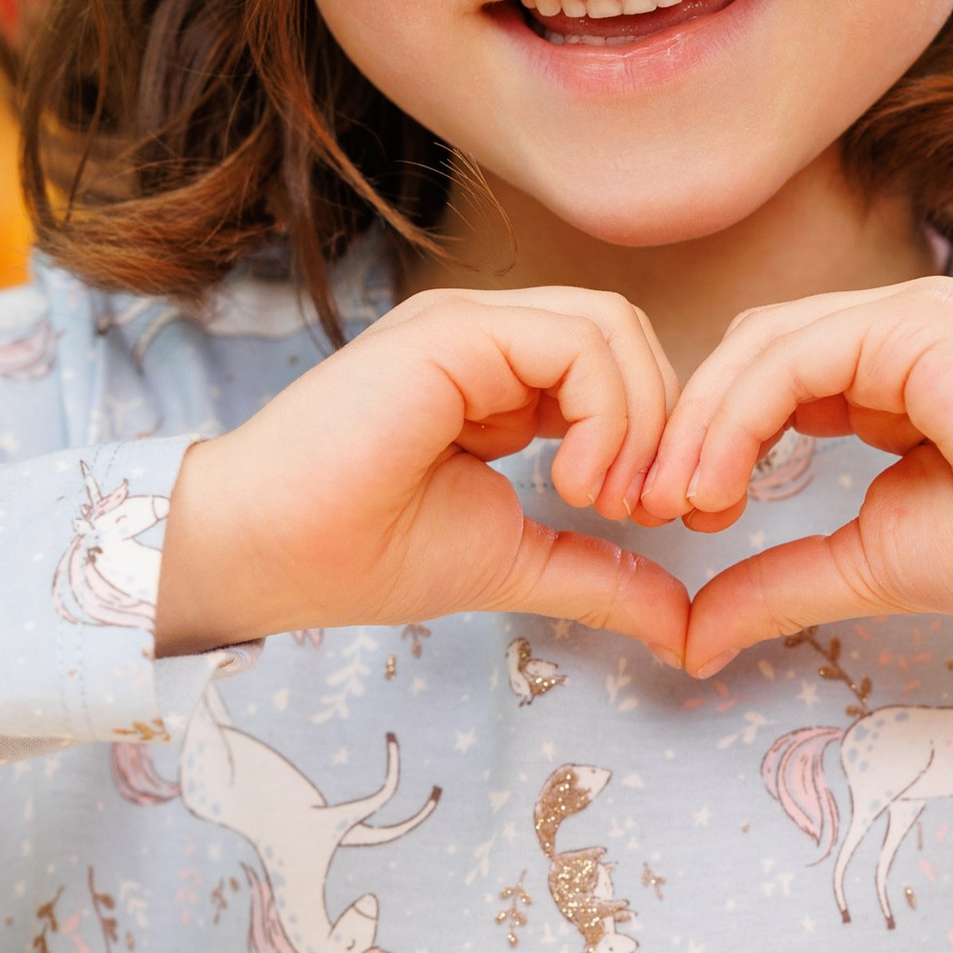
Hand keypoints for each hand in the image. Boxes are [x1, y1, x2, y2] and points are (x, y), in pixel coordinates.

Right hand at [153, 287, 690, 662]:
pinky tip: (576, 482)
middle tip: (647, 514)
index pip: (622, 369)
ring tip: (604, 500)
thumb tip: (684, 625)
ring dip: (641, 421)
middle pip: (631, 338)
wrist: (268, 555)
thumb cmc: (363, 555)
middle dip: (668, 428)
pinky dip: (609, 415)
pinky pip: (578, 341)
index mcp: (501, 379)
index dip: (662, 440)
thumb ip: (601, 575)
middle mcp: (489, 340)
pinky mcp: (454, 331)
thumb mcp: (515, 561)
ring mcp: (469, 327)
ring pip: (614, 327)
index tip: (656, 524)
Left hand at [636, 277, 952, 676]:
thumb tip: (690, 638)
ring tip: (676, 501)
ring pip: (761, 345)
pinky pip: (796, 354)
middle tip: (646, 508)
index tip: (672, 519)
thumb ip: (780, 583)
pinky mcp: (919, 326)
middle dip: (686, 428)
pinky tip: (717, 480)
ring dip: (702, 424)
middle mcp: (896, 332)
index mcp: (889, 374)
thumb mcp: (870, 565)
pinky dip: (739, 415)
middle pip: (748, 353)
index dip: (707, 440)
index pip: (766, 379)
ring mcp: (910, 318)